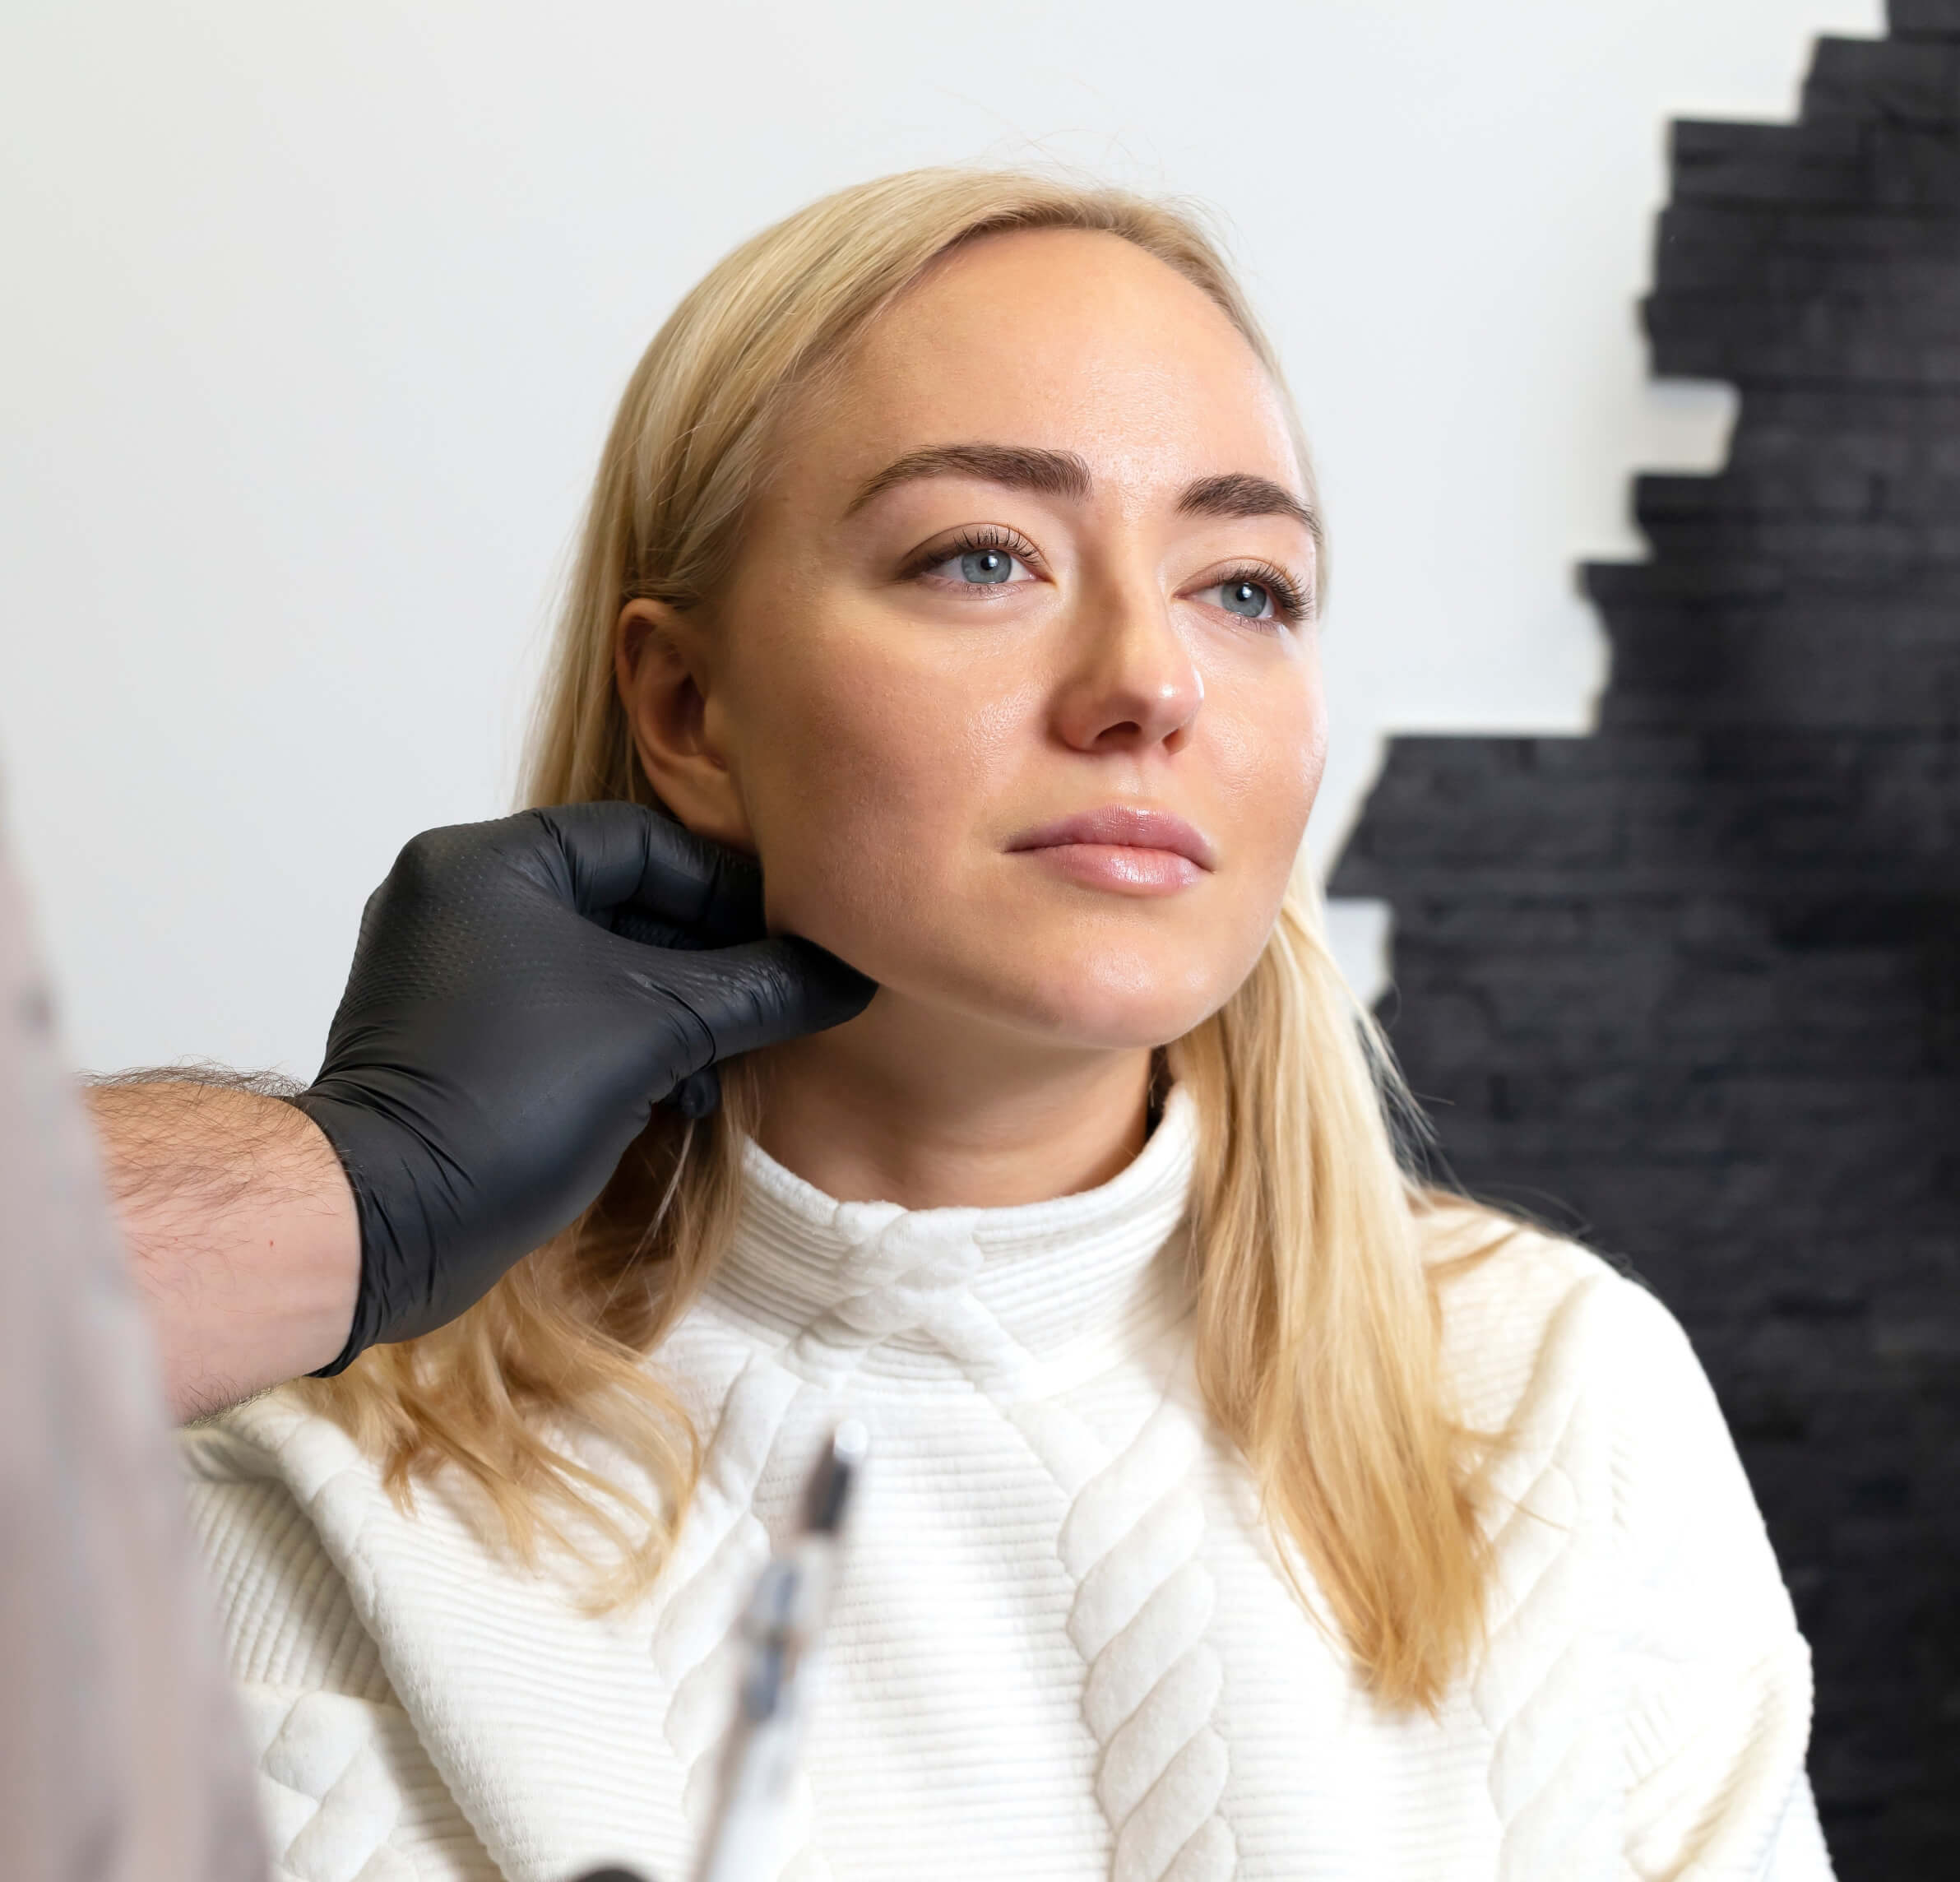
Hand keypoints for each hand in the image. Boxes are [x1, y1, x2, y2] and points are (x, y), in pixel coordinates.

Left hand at [295, 803, 874, 1371]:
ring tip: (728, 1065)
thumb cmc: (515, 1096)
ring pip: (596, 963)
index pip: (644, 842)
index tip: (798, 938)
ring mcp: (446, 969)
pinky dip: (623, 1040)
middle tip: (776, 1002)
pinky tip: (677, 1094)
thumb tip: (854, 972)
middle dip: (707, 961)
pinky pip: (560, 1011)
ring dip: (674, 1010)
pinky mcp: (449, 1036)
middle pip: (621, 901)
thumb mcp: (658, 1030)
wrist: (383, 1221)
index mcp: (489, 862)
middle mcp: (457, 896)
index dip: (731, 889)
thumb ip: (761, 990)